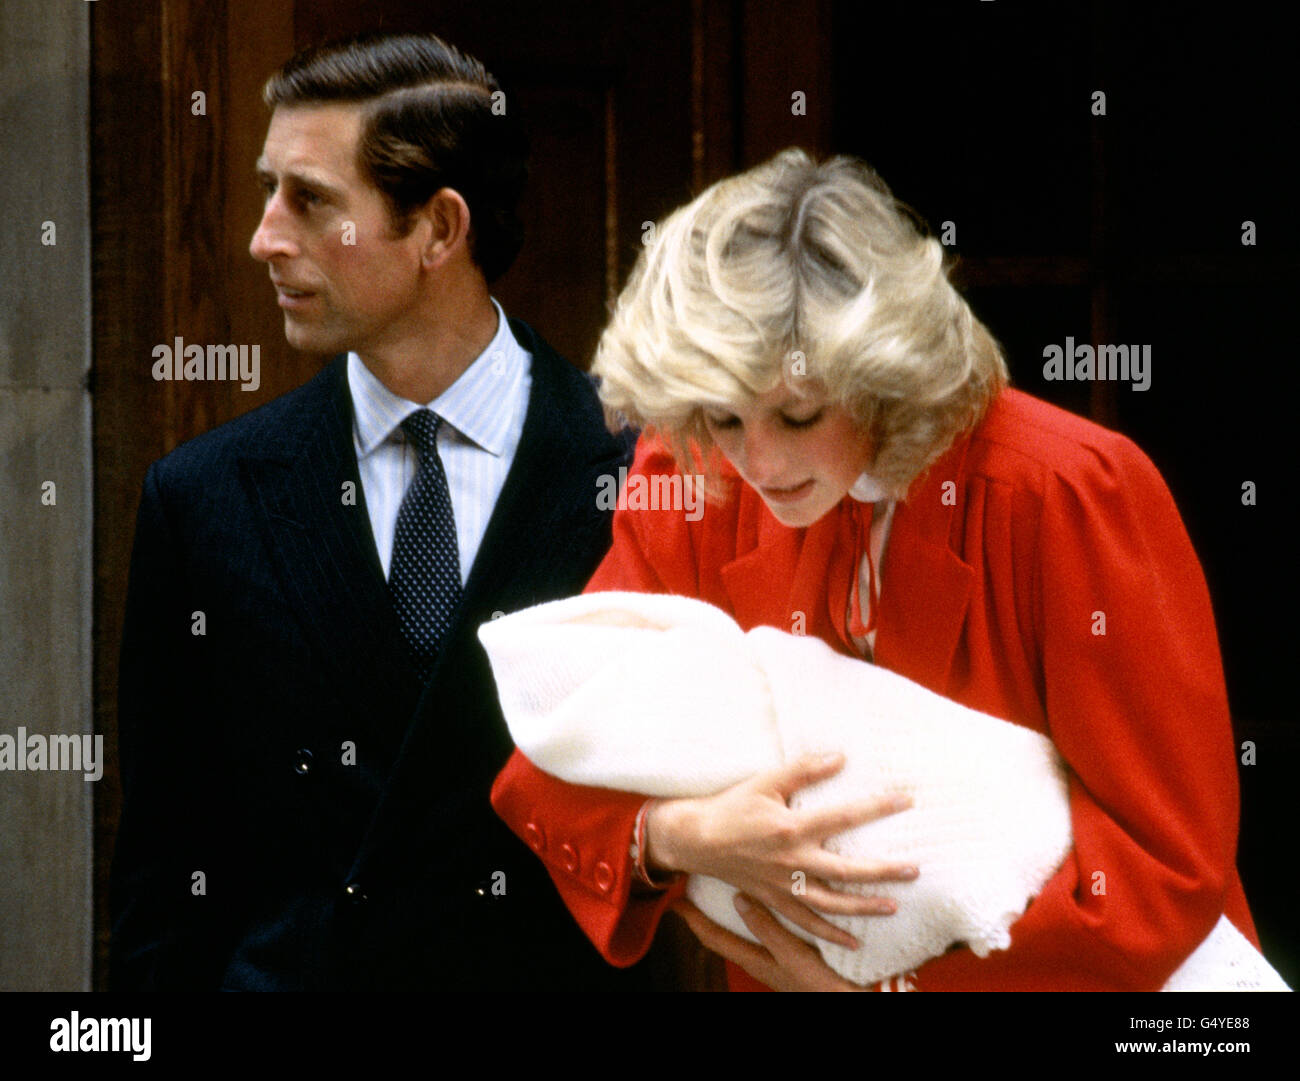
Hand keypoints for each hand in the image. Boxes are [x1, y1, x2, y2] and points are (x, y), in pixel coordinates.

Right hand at [646, 752, 916, 947]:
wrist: (696, 839)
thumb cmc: (732, 806)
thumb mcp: (766, 781)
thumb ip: (804, 769)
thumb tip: (840, 757)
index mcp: (792, 828)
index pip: (845, 817)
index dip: (878, 807)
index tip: (906, 800)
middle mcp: (792, 861)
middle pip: (847, 869)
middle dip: (883, 871)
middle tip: (914, 870)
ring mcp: (784, 885)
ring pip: (831, 902)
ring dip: (864, 906)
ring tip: (894, 905)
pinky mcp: (774, 900)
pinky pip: (806, 922)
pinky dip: (829, 934)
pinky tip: (853, 939)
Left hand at [673, 894, 866, 990]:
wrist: (859, 1000)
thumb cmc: (823, 984)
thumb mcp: (793, 956)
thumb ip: (766, 928)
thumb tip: (738, 899)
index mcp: (755, 960)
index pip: (712, 937)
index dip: (692, 919)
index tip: (674, 900)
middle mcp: (762, 960)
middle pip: (724, 934)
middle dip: (709, 912)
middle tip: (698, 885)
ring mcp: (778, 959)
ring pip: (747, 931)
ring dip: (736, 910)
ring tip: (729, 884)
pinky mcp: (795, 955)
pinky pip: (769, 930)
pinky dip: (762, 913)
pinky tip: (772, 899)